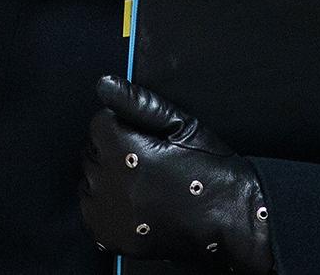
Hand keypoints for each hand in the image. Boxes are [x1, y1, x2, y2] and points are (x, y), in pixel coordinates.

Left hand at [80, 75, 273, 272]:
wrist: (230, 215)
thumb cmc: (210, 169)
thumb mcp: (180, 124)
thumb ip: (138, 102)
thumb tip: (105, 84)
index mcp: (123, 149)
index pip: (100, 123)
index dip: (124, 126)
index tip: (144, 138)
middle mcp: (111, 182)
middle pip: (92, 152)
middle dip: (113, 151)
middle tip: (147, 161)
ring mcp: (109, 213)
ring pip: (89, 181)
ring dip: (108, 178)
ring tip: (143, 183)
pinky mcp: (111, 236)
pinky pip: (92, 211)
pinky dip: (107, 207)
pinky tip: (134, 204)